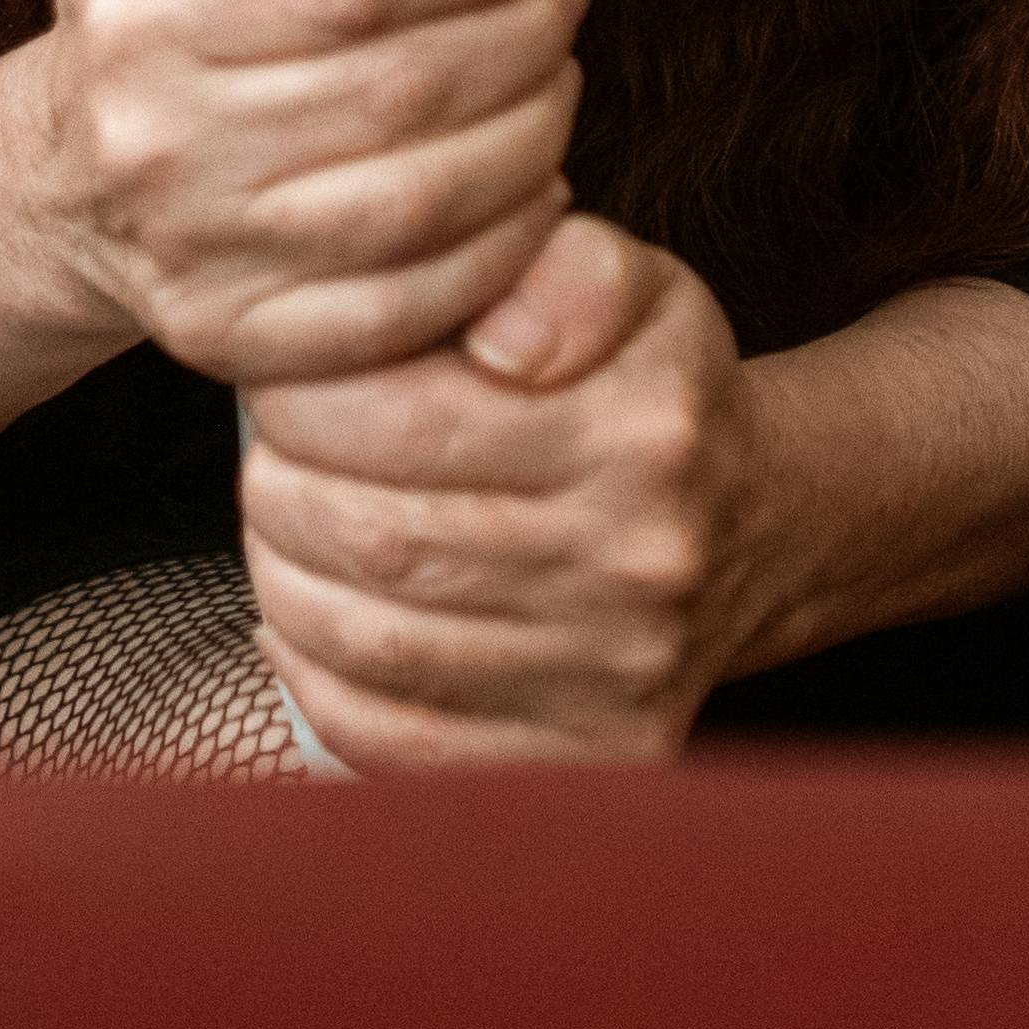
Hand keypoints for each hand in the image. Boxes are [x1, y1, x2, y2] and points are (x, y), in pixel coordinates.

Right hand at [32, 0, 585, 392]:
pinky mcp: (248, 342)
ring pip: (427, 202)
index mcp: (147, 19)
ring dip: (533, 128)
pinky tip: (534, 179)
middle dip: (527, 29)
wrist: (71, 187)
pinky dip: (503, 242)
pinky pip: (414, 304)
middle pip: (408, 91)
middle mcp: (165, 147)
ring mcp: (207, 259)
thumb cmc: (138, 19)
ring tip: (556, 70)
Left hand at [235, 215, 757, 766]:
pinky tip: (306, 624)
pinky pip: (400, 741)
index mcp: (640, 428)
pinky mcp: (593, 756)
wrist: (758, 528)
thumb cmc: (647, 392)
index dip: (305, 403)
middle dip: (282, 493)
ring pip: (373, 642)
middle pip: (378, 538)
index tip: (284, 386)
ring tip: (283, 530)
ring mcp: (617, 675)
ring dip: (285, 581)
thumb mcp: (626, 288)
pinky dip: (318, 681)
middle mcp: (638, 560)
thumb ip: (559, 272)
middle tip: (270, 459)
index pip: (404, 420)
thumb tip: (497, 336)